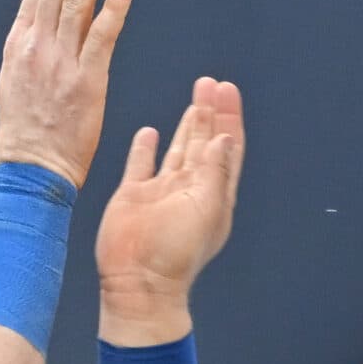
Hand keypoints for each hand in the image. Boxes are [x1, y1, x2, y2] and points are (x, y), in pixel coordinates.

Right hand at [0, 0, 132, 185]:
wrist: (31, 168)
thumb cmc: (28, 132)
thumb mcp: (18, 81)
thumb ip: (35, 49)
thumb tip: (47, 23)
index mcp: (20, 44)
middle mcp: (38, 46)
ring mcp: (61, 61)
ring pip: (77, 1)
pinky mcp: (87, 80)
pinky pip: (102, 35)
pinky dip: (113, 6)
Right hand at [95, 77, 244, 344]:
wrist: (137, 280)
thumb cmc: (176, 251)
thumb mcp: (205, 207)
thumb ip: (214, 170)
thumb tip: (223, 137)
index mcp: (213, 193)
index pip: (226, 147)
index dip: (229, 118)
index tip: (228, 91)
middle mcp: (189, 188)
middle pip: (204, 142)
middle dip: (209, 112)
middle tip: (210, 83)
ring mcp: (161, 192)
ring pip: (177, 148)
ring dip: (186, 123)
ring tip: (194, 98)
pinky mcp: (133, 196)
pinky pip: (141, 165)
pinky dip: (146, 148)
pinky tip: (150, 132)